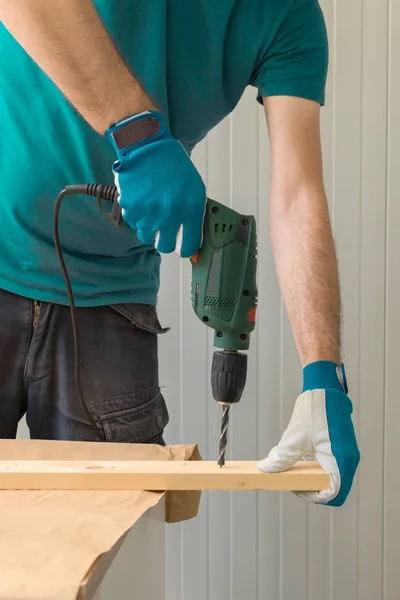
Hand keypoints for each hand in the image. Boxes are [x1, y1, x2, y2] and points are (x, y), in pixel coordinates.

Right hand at [106, 110, 205, 256]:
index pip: (189, 246)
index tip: (184, 247)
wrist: (147, 146)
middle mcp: (169, 215)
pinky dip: (138, 217)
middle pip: (166, 247)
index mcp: (190, 210)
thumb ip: (195, 216)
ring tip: (154, 211)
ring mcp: (148, 214)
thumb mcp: (195, 189)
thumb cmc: (173, 166)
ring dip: (151, 228)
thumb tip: (192, 241)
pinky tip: (142, 201)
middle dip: (167, 241)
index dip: (187, 249)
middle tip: (167, 229)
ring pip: (148, 237)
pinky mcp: (131, 209)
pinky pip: (134, 223)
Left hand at [257, 361, 359, 505]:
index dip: (313, 496)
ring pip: (331, 476)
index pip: (333, 494)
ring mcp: (347, 453)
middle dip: (311, 487)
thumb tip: (265, 470)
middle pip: (332, 487)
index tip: (295, 488)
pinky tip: (300, 458)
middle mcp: (348, 460)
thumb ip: (281, 458)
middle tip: (292, 479)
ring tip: (294, 469)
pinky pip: (331, 465)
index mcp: (342, 460)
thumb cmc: (315, 410)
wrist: (325, 388)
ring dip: (313, 476)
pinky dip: (316, 466)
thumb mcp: (295, 437)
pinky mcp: (342, 447)